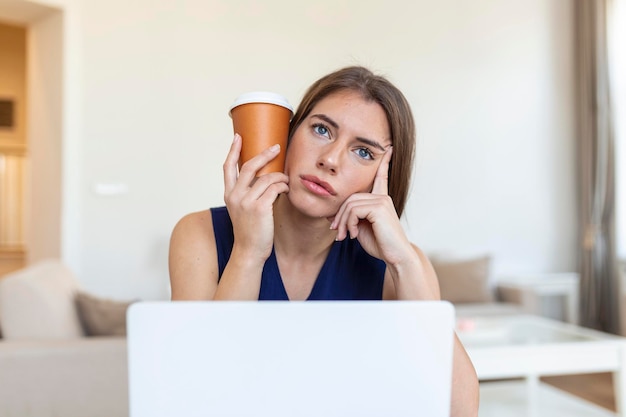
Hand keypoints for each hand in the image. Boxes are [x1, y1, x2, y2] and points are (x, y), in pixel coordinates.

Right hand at [223, 134, 288, 261]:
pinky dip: (283, 186)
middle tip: (276, 147)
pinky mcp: (260, 208)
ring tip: (286, 180)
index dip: (233, 150)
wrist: (249, 251)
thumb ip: (248, 193)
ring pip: (266, 178)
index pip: (228, 167)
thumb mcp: (243, 209)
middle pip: (249, 166)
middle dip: (265, 154)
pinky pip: (274, 189)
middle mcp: (235, 196)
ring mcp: (246, 202)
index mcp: (229, 194)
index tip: (238, 136)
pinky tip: (286, 189)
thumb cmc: (250, 230)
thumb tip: (265, 176)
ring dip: (280, 176)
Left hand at [330, 148, 413, 265]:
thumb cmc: (380, 243)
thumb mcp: (360, 228)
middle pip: (350, 197)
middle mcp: (382, 196)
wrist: (395, 256)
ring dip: (342, 222)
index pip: (381, 176)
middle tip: (336, 232)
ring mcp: (382, 200)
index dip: (384, 162)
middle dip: (339, 215)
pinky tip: (352, 234)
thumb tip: (330, 214)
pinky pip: (353, 210)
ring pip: (349, 204)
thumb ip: (350, 217)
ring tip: (343, 236)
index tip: (388, 148)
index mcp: (380, 199)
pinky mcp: (379, 207)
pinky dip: (348, 223)